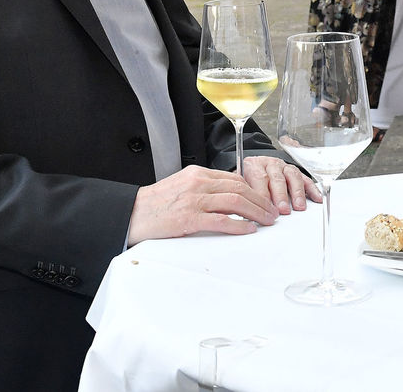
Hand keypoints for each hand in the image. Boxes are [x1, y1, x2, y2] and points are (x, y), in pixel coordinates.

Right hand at [127, 164, 288, 244]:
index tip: (263, 199)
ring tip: (266, 220)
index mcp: (197, 173)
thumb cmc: (154, 204)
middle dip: (260, 200)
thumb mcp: (180, 187)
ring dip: (256, 211)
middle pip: (239, 188)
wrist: (130, 214)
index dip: (253, 189)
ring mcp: (194, 200)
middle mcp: (198, 183)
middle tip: (271, 211)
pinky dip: (238, 225)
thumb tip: (225, 198)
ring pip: (235, 201)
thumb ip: (202, 189)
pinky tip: (248, 229)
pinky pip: (221, 220)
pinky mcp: (189, 218)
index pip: (233, 178)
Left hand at [241, 155, 321, 214]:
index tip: (265, 209)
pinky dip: (312, 189)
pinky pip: (305, 179)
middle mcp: (270, 164)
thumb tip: (245, 212)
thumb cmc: (246, 180)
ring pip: (292, 177)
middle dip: (281, 196)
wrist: (254, 167)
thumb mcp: (240, 184)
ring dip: (296, 193)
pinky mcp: (295, 172)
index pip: (259, 179)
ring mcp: (284, 167)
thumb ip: (244, 195)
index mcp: (254, 165)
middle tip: (282, 209)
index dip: (263, 195)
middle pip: (277, 178)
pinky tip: (316, 198)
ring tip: (299, 206)